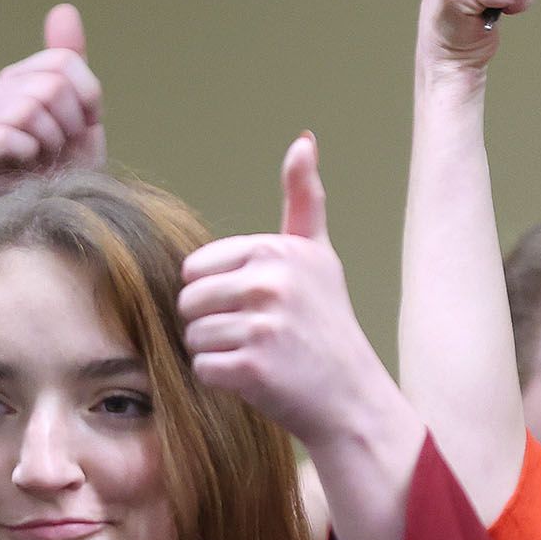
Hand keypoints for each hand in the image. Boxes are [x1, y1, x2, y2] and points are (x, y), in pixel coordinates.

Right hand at [0, 3, 106, 195]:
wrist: (49, 217)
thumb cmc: (63, 168)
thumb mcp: (80, 112)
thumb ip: (71, 63)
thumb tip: (64, 9)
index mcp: (22, 78)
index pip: (65, 63)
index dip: (87, 98)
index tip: (86, 124)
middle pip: (51, 86)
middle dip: (70, 124)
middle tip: (63, 148)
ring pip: (31, 108)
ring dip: (51, 142)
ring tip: (45, 159)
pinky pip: (9, 135)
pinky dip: (29, 154)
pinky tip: (27, 165)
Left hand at [177, 134, 399, 450]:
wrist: (351, 398)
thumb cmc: (328, 326)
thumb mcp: (320, 256)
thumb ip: (305, 200)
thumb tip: (304, 141)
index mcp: (279, 250)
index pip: (196, 268)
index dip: (217, 293)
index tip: (260, 307)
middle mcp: (273, 281)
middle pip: (189, 300)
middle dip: (212, 324)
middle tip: (257, 337)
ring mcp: (264, 324)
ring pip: (193, 335)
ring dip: (216, 353)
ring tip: (259, 357)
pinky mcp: (253, 366)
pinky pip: (203, 367)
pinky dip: (222, 381)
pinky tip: (257, 380)